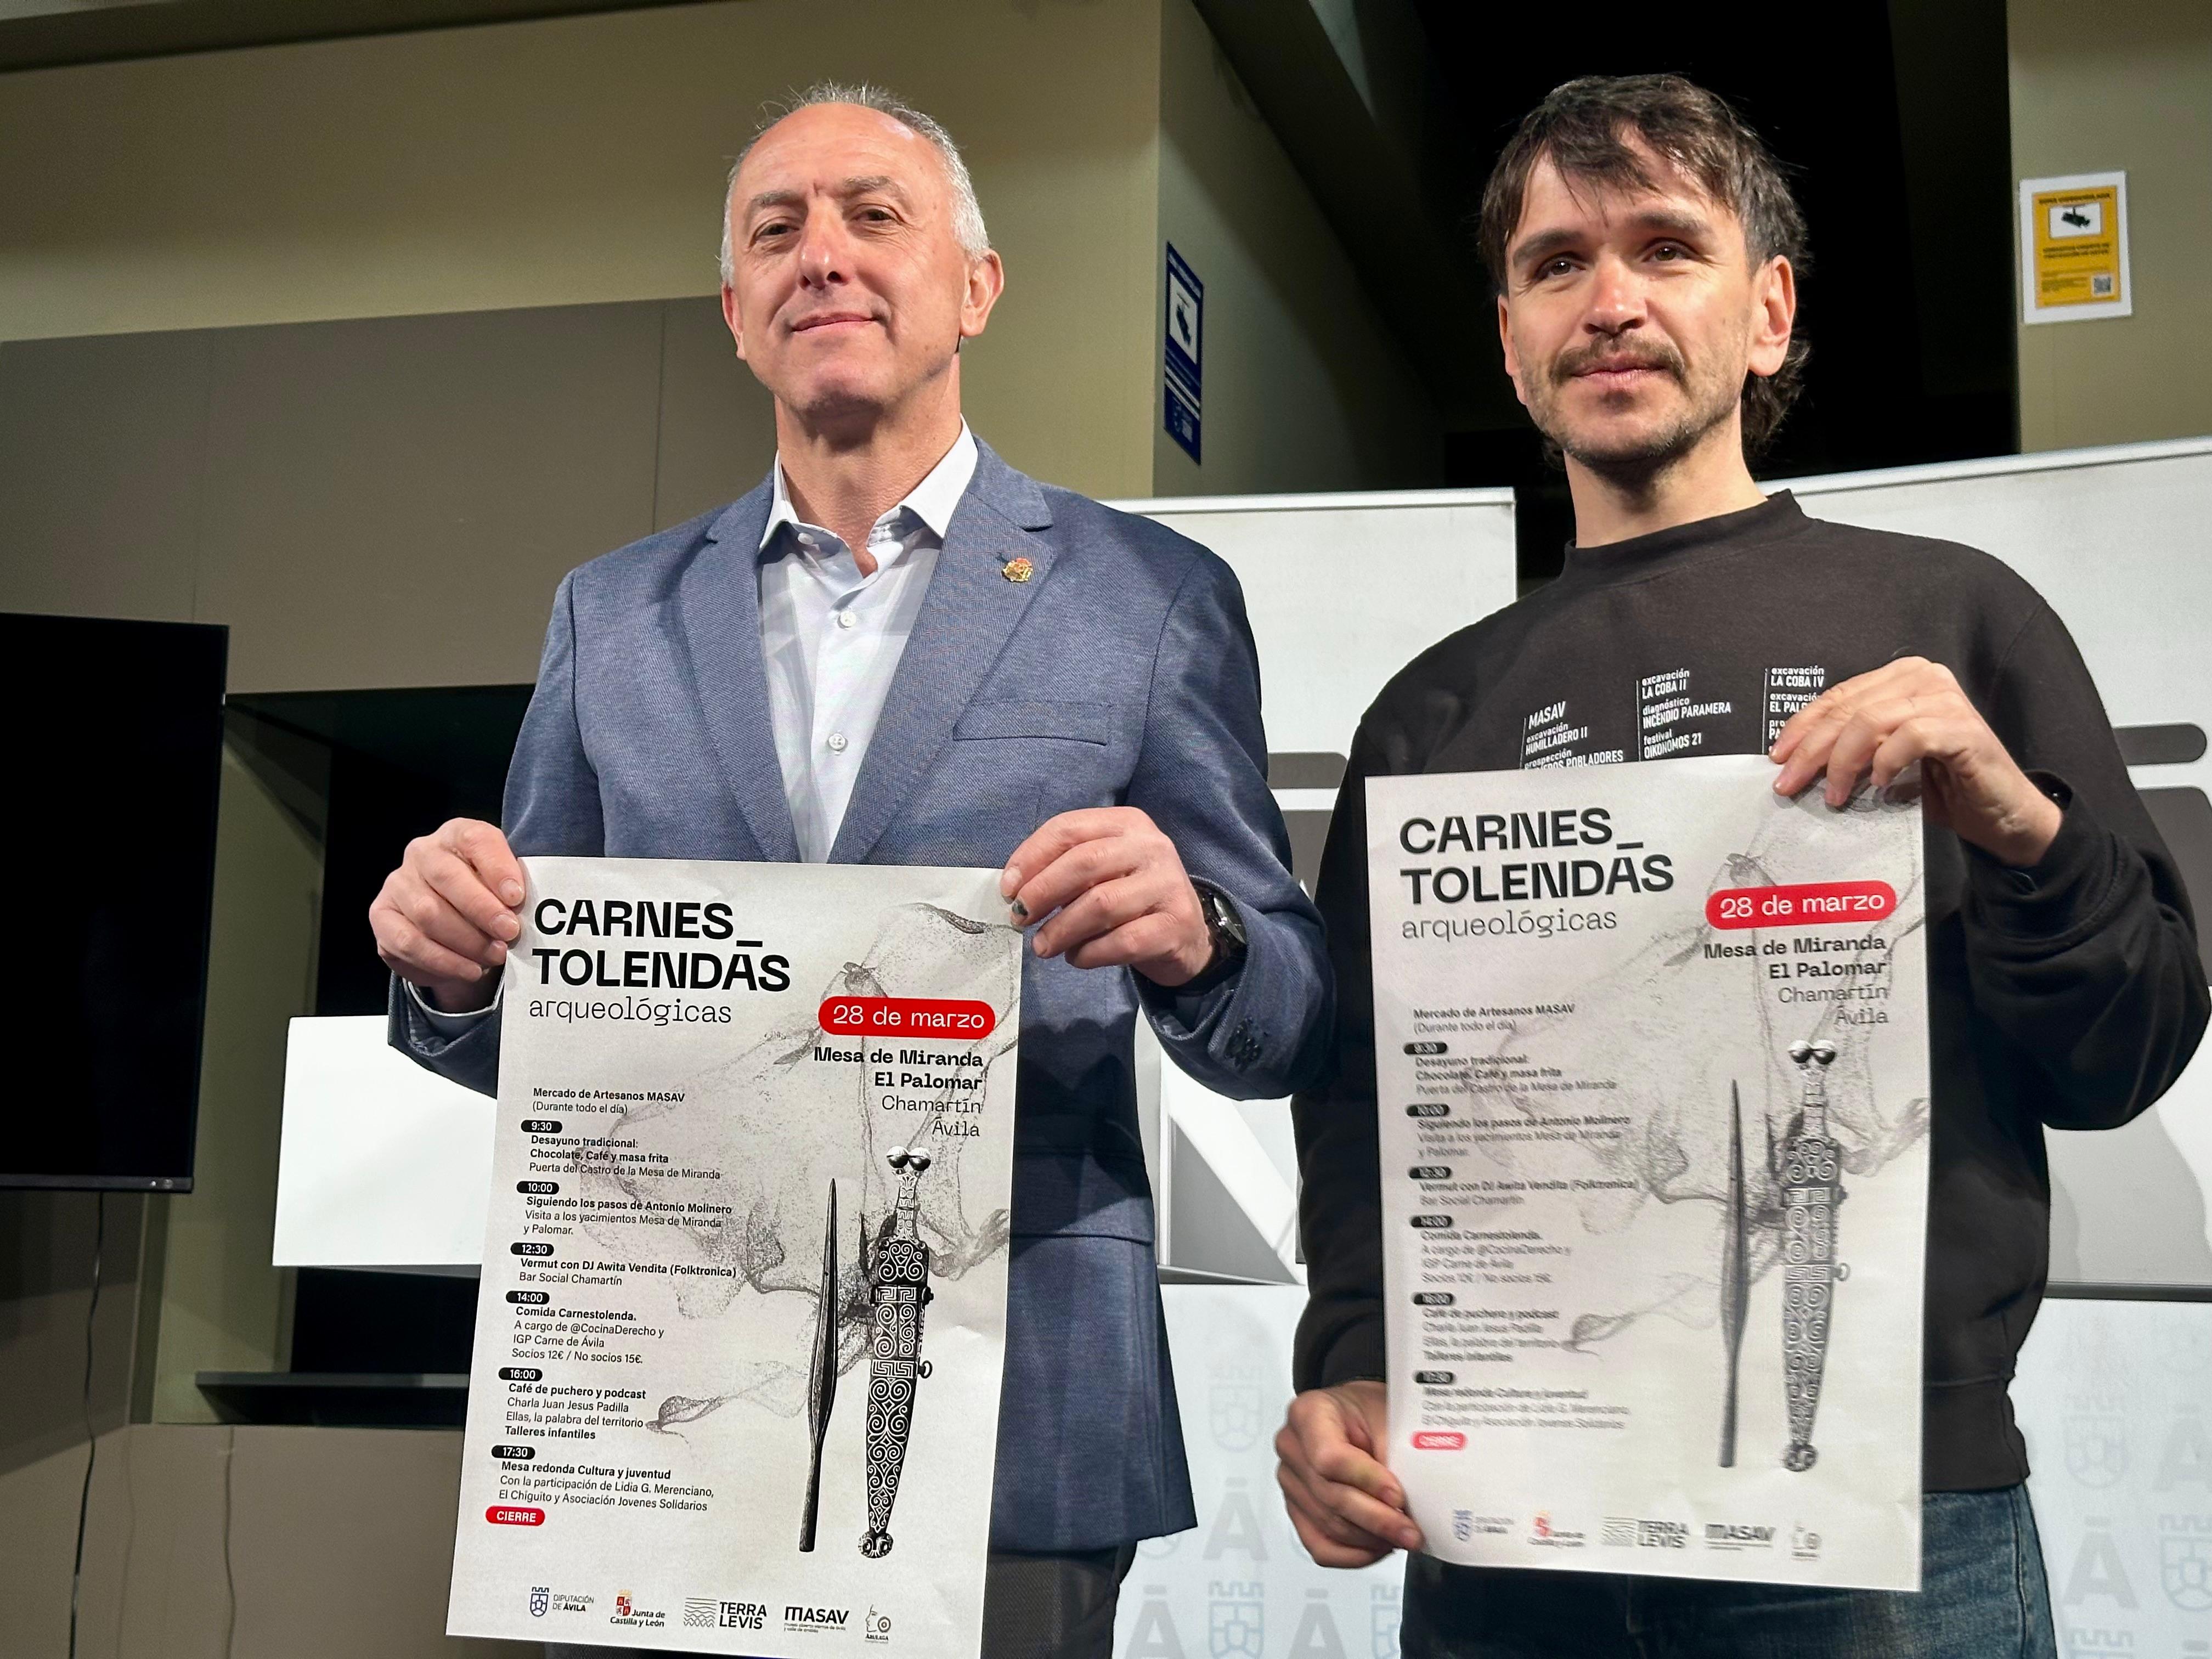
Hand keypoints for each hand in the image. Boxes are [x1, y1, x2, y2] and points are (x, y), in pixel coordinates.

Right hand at [369, 818, 525, 1011]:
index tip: (516, 896)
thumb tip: (517, 906)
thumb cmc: (487, 897)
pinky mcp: (382, 916)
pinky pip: (409, 943)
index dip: (497, 868)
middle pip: (447, 877)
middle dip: (482, 910)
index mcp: (456, 834)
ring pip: (428, 914)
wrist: (455, 924)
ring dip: (466, 941)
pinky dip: (443, 961)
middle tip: (510, 932)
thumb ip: (513, 888)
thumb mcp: (506, 884)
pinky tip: (469, 969)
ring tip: (495, 956)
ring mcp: (398, 884)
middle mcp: (422, 853)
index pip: (474, 839)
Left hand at [999, 808, 1212, 985]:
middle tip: (1020, 918)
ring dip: (1062, 929)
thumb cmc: (1129, 898)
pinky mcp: (1175, 924)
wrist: (1184, 934)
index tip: (1008, 889)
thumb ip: (1063, 870)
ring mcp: (1167, 884)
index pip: (1068, 828)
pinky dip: (1089, 953)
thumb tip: (1015, 889)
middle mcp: (1151, 847)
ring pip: (1101, 904)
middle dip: (1042, 892)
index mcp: (1127, 823)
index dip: (1030, 858)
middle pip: (1084, 862)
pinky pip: (1122, 941)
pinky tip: (1076, 957)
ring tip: (1043, 946)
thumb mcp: (1101, 871)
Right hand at [1275, 1381, 1422, 1566]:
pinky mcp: (1297, 1511)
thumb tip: (1411, 1503)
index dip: (1366, 1481)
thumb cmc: (1373, 1412)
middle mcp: (1292, 1448)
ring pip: (1328, 1526)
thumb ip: (1394, 1455)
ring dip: (1370, 1539)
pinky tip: (1380, 1547)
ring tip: (1403, 1537)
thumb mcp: (1388, 1416)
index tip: (1399, 1496)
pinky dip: (1353, 1555)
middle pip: (1329, 1497)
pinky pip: (1320, 1547)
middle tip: (1412, 1532)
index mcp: (1308, 1413)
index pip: (1329, 1458)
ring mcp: (1291, 1482)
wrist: (1359, 1416)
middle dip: (1377, 1520)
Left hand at [1769, 657, 2061, 866]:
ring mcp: (1947, 701)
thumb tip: (1795, 760)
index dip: (1803, 725)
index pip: (1838, 696)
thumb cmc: (1941, 786)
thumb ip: (1851, 746)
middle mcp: (1925, 678)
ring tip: (1835, 794)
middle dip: (1811, 749)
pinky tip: (1880, 785)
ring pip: (1871, 720)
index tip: (1777, 756)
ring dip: (1843, 762)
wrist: (1999, 815)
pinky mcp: (1964, 730)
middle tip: (1790, 782)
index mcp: (1901, 678)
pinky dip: (1887, 761)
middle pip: (1848, 709)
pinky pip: (1911, 737)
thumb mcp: (1884, 759)